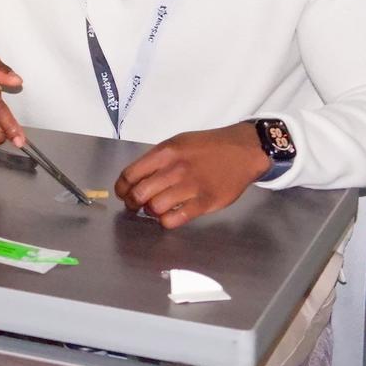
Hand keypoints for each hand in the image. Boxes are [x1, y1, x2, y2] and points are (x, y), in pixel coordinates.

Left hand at [115, 122, 271, 228]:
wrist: (243, 150)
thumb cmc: (207, 147)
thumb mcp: (177, 143)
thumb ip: (156, 160)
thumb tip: (134, 179)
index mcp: (165, 152)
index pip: (130, 174)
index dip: (121, 188)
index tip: (122, 193)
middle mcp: (175, 169)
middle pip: (139, 193)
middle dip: (132, 203)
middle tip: (135, 205)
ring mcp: (191, 186)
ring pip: (155, 208)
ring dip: (150, 212)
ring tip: (155, 209)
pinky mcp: (206, 202)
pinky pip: (176, 219)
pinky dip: (166, 221)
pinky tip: (169, 216)